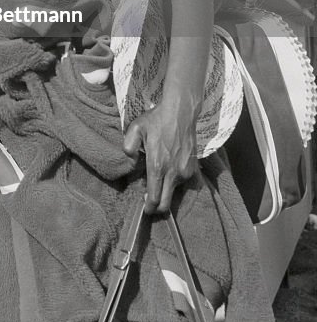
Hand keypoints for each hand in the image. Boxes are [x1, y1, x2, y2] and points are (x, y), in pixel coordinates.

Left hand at [122, 95, 198, 213]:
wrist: (180, 112)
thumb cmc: (156, 120)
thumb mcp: (135, 129)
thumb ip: (128, 147)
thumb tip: (131, 161)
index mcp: (157, 167)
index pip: (154, 199)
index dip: (148, 208)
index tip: (145, 209)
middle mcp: (173, 173)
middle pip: (166, 204)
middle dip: (157, 209)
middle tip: (150, 205)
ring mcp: (185, 172)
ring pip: (176, 194)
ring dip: (168, 194)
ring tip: (160, 187)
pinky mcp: (194, 169)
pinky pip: (188, 186)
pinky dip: (181, 187)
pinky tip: (173, 181)